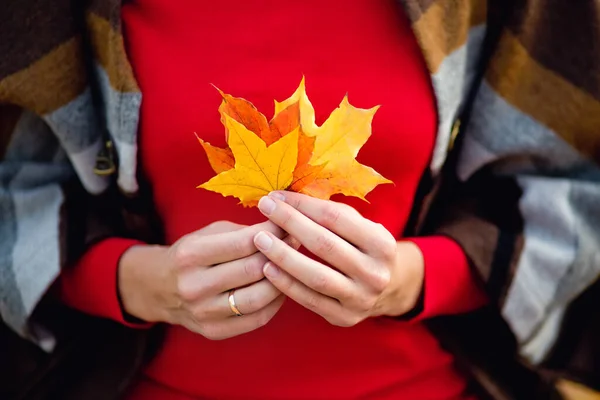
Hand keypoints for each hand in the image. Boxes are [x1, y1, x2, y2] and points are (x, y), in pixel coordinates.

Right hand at [118, 220, 297, 339]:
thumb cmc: (192, 254)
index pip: (244, 243)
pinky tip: (282, 288)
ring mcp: (203, 313)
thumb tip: (285, 228)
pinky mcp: (213, 331)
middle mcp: (194, 286)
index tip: (290, 224)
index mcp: (191, 255)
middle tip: (297, 243)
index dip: (273, 233)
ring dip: (282, 280)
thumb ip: (243, 232)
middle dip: (281, 254)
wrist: (158, 288)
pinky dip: (275, 303)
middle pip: (252, 270)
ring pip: (258, 298)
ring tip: (293, 266)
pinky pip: (257, 319)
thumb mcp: (208, 233)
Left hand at [253, 192, 423, 326]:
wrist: (387, 289)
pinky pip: (310, 300)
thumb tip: (287, 197)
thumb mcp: (359, 227)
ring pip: (316, 276)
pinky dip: (286, 284)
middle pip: (324, 244)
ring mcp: (361, 298)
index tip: (276, 195)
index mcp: (382, 243)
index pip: (335, 217)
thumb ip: (330, 212)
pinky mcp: (345, 318)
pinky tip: (267, 268)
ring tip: (261, 240)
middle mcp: (376, 273)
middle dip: (290, 223)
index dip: (303, 205)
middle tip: (264, 208)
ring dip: (284, 256)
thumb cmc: (362, 248)